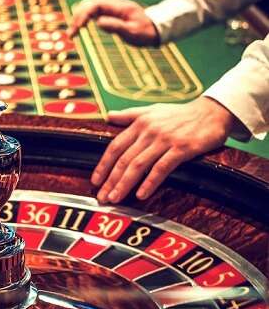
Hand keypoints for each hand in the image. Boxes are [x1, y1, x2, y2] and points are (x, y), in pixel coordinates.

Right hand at [67, 0, 158, 45]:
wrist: (153, 29)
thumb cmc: (145, 32)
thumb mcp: (133, 32)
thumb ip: (116, 26)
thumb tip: (98, 22)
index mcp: (119, 6)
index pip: (95, 4)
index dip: (84, 14)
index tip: (78, 28)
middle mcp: (112, 4)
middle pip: (88, 4)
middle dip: (77, 17)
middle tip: (72, 34)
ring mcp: (110, 8)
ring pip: (88, 7)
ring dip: (78, 18)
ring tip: (72, 33)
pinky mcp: (108, 13)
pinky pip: (92, 13)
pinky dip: (83, 19)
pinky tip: (79, 28)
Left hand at [92, 98, 237, 203]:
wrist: (212, 111)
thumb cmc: (180, 114)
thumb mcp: (152, 110)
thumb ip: (129, 115)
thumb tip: (107, 116)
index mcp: (139, 124)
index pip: (115, 147)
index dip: (103, 165)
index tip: (95, 181)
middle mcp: (149, 132)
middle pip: (124, 159)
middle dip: (110, 180)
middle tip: (102, 197)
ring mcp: (165, 140)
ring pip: (139, 165)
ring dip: (125, 184)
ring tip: (115, 199)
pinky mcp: (182, 148)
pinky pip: (162, 168)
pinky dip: (150, 182)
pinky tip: (141, 195)